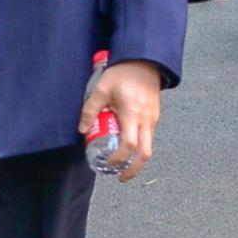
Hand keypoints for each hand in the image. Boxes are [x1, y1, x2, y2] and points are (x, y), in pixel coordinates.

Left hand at [83, 60, 163, 178]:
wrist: (145, 60)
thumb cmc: (123, 73)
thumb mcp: (102, 89)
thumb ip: (90, 109)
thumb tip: (82, 129)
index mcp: (133, 114)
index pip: (128, 146)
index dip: (118, 159)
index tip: (108, 164)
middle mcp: (146, 120)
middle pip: (145, 154)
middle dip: (133, 170)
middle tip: (121, 177)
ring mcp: (153, 118)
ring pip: (149, 146)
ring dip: (137, 159)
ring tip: (122, 164)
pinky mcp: (155, 115)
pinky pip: (149, 137)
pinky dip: (140, 147)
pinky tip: (128, 145)